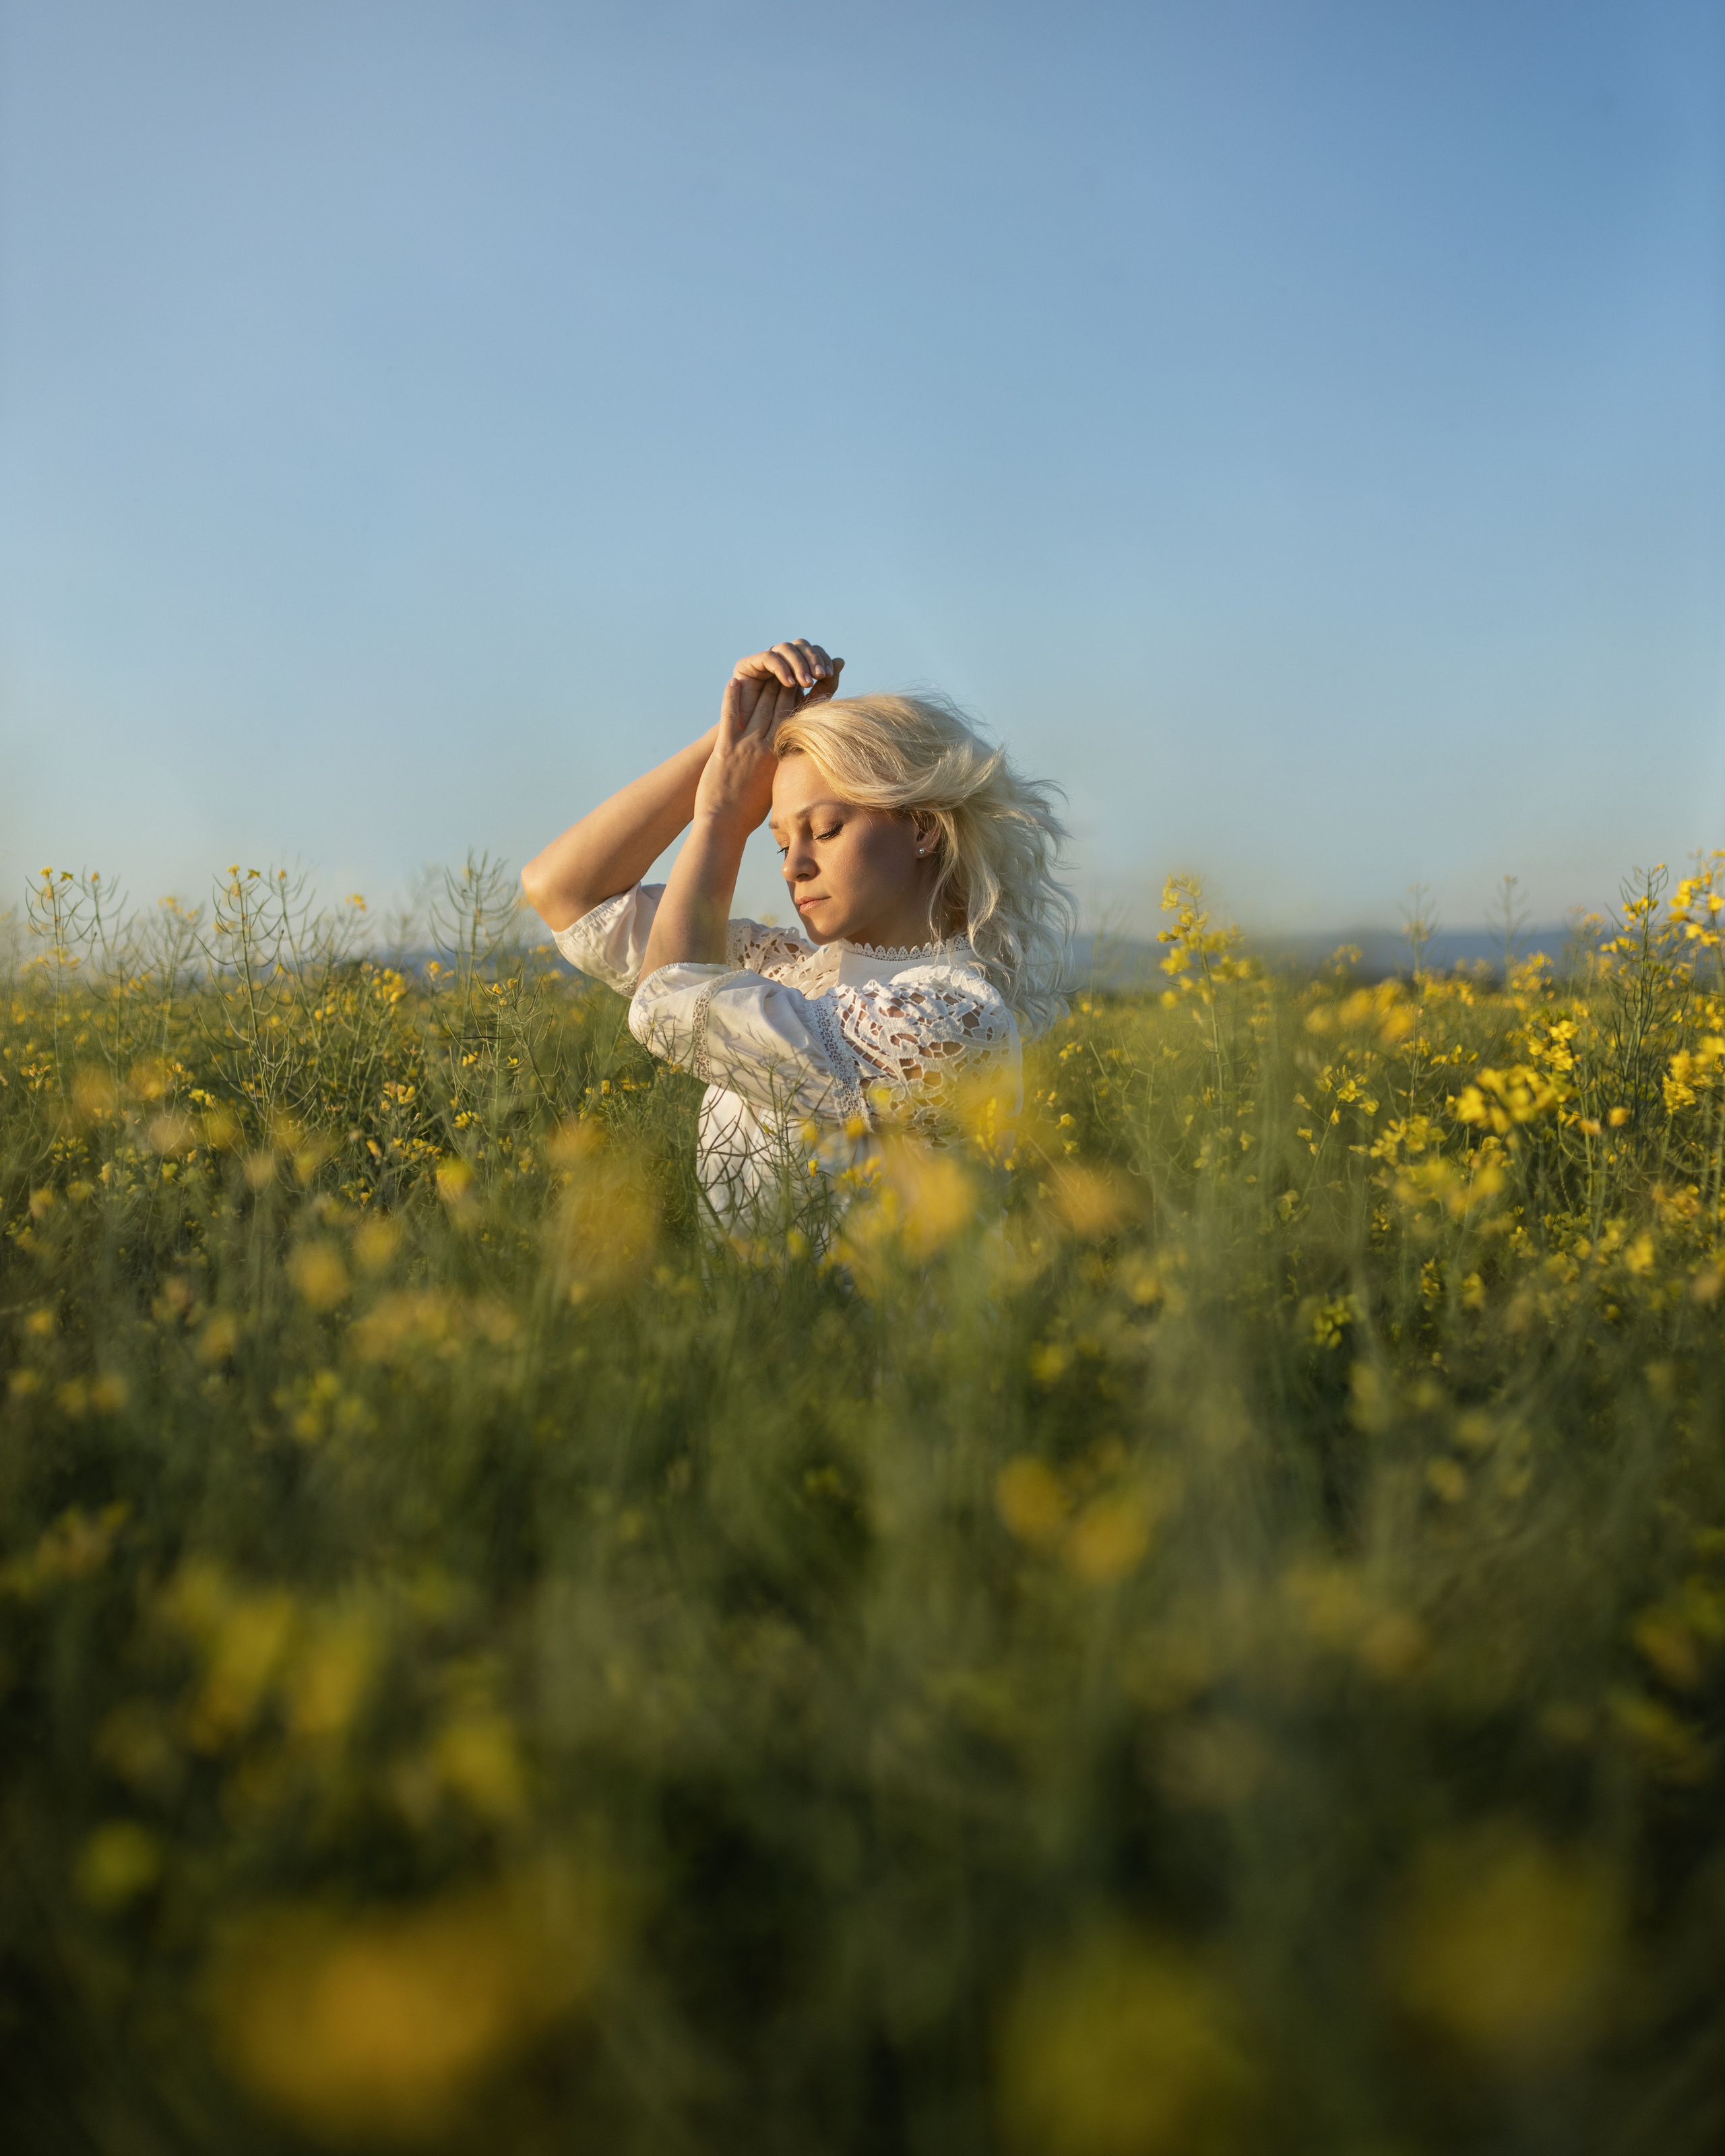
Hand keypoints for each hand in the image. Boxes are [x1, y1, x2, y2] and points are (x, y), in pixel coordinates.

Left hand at [694, 641, 843, 831]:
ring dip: (765, 686)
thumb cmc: (750, 813)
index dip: (802, 701)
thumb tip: (796, 764)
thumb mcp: (776, 790)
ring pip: (759, 708)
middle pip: (780, 709)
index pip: (796, 723)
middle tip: (792, 669)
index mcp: (781, 758)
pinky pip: (730, 716)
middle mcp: (767, 748)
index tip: (808, 686)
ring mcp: (746, 746)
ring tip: (769, 671)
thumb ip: (783, 771)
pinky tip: (734, 682)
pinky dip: (732, 698)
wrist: (724, 825)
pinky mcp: (725, 747)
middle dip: (787, 686)